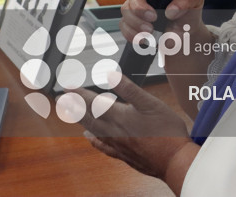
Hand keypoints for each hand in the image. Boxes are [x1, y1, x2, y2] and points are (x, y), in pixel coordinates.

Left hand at [72, 72, 195, 181]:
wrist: (174, 161)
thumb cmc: (166, 132)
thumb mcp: (150, 103)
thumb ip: (129, 89)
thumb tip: (111, 75)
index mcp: (119, 116)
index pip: (93, 102)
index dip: (79, 93)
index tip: (67, 87)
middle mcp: (114, 132)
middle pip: (88, 117)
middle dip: (73, 106)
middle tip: (61, 99)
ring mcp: (118, 144)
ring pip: (93, 131)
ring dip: (80, 121)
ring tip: (70, 114)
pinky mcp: (124, 155)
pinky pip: (102, 147)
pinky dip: (93, 141)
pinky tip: (90, 139)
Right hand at [120, 0, 205, 43]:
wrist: (185, 36)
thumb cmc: (188, 13)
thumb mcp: (195, 1)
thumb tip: (172, 9)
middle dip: (140, 7)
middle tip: (153, 17)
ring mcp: (136, 9)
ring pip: (126, 10)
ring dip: (136, 22)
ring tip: (150, 31)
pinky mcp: (132, 24)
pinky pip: (124, 26)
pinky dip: (132, 33)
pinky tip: (144, 38)